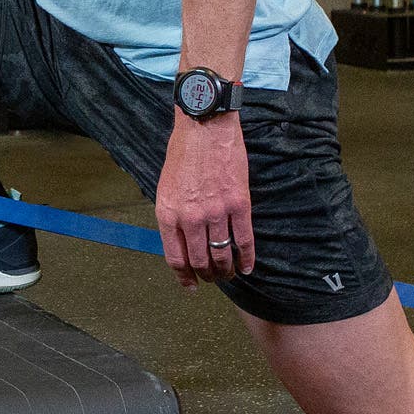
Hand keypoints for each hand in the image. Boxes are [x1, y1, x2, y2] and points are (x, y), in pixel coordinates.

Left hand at [155, 114, 254, 288]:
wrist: (205, 126)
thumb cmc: (183, 153)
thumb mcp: (166, 187)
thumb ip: (173, 215)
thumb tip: (181, 242)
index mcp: (168, 213)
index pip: (176, 258)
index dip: (185, 277)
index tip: (191, 286)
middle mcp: (190, 217)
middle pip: (200, 262)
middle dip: (207, 276)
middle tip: (214, 279)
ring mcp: (215, 212)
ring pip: (222, 255)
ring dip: (226, 271)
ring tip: (229, 274)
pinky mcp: (239, 204)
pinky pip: (244, 241)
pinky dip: (246, 258)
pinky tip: (247, 266)